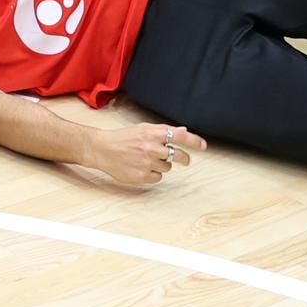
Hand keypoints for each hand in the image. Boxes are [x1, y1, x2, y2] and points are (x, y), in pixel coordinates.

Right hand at [89, 121, 206, 186]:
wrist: (102, 149)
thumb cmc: (123, 137)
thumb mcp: (143, 128)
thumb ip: (163, 130)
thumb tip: (182, 131)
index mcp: (152, 133)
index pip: (179, 136)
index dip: (194, 141)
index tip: (203, 145)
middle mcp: (151, 147)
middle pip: (177, 155)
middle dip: (184, 158)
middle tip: (185, 159)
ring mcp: (147, 163)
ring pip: (167, 167)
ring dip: (162, 164)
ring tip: (147, 159)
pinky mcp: (141, 176)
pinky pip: (157, 177)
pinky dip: (153, 174)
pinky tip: (142, 167)